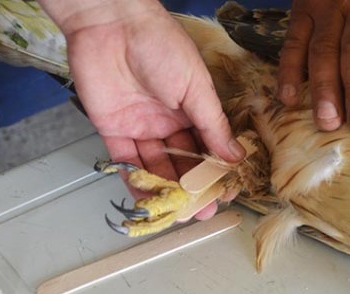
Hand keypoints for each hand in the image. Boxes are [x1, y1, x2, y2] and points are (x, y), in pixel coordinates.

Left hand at [48, 0, 245, 218]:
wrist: (112, 25)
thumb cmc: (161, 46)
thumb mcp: (197, 89)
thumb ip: (213, 126)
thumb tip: (237, 157)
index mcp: (193, 108)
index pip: (208, 146)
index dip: (217, 170)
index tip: (227, 191)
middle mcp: (168, 121)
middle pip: (183, 160)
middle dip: (194, 187)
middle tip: (204, 210)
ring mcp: (141, 126)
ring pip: (156, 166)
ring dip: (168, 190)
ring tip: (180, 213)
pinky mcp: (113, 130)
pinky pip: (126, 162)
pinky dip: (136, 182)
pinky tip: (150, 201)